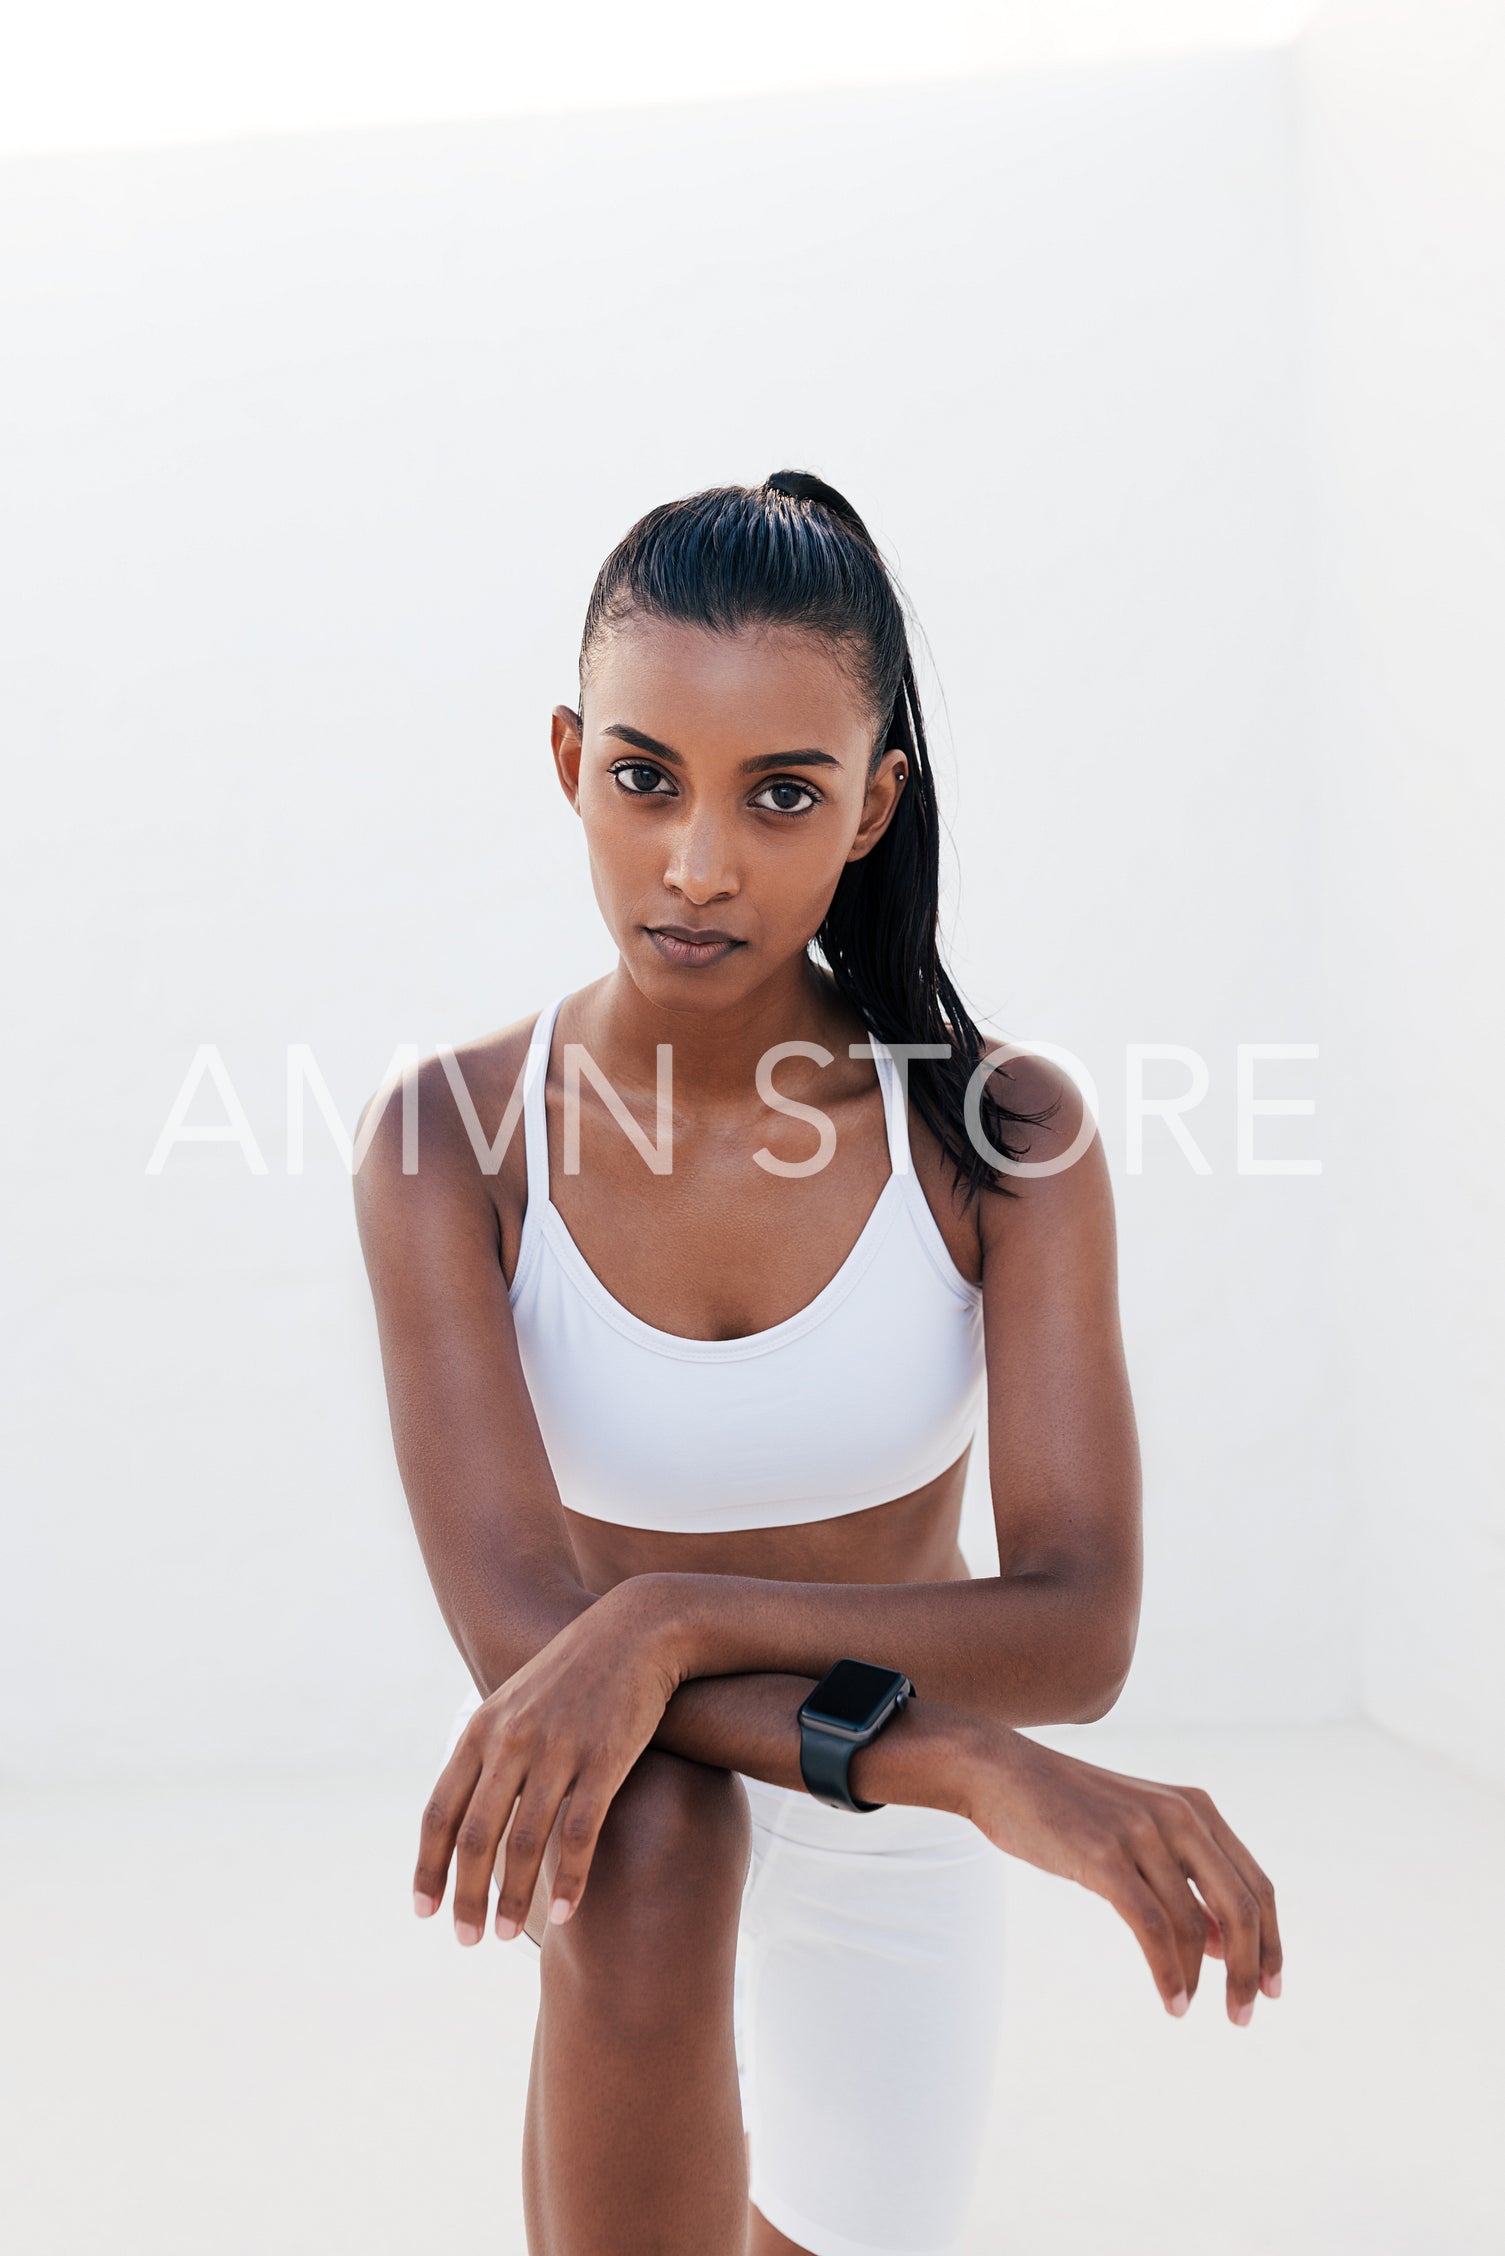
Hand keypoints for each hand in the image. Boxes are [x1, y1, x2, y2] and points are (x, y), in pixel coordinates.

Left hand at [412, 1582, 682, 1945]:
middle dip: (466, 1896)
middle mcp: (511, 1740)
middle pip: (474, 1836)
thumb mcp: (517, 1703)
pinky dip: (571, 1879)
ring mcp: (557, 1749)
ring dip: (512, 1898)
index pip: (440, 1811)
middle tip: (467, 1940)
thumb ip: (489, 1751)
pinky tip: (568, 1913)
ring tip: (506, 1936)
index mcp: (482, 1730)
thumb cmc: (574, 1676)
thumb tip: (465, 1809)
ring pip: (523, 1842)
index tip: (424, 1912)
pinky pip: (580, 1832)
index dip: (427, 1866)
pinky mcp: (605, 1757)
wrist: (636, 1630)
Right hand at [957, 1720, 1283, 2024]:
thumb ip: (1185, 1879)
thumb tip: (1228, 1948)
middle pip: (1242, 1907)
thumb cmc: (1070, 1809)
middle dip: (1252, 1969)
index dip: (1273, 1943)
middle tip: (1245, 2015)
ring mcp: (1141, 1833)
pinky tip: (1172, 2001)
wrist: (1003, 1773)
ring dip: (1202, 1980)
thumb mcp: (1140, 1831)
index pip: (1258, 1885)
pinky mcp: (1104, 1856)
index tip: (1272, 1988)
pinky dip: (1168, 1973)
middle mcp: (1178, 1815)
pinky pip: (1152, 1929)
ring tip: (1191, 2011)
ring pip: (1195, 1925)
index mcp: (1196, 1808)